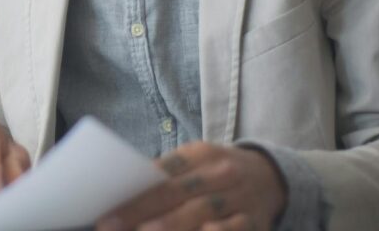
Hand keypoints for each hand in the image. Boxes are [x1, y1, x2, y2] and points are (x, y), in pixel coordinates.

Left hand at [97, 141, 285, 230]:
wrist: (272, 175)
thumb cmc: (217, 172)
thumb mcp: (196, 162)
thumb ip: (166, 173)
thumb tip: (124, 187)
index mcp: (200, 155)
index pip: (161, 172)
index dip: (133, 191)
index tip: (106, 207)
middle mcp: (220, 173)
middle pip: (175, 192)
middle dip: (141, 211)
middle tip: (112, 225)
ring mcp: (239, 197)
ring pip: (201, 210)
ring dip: (171, 224)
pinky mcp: (254, 221)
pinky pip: (234, 228)